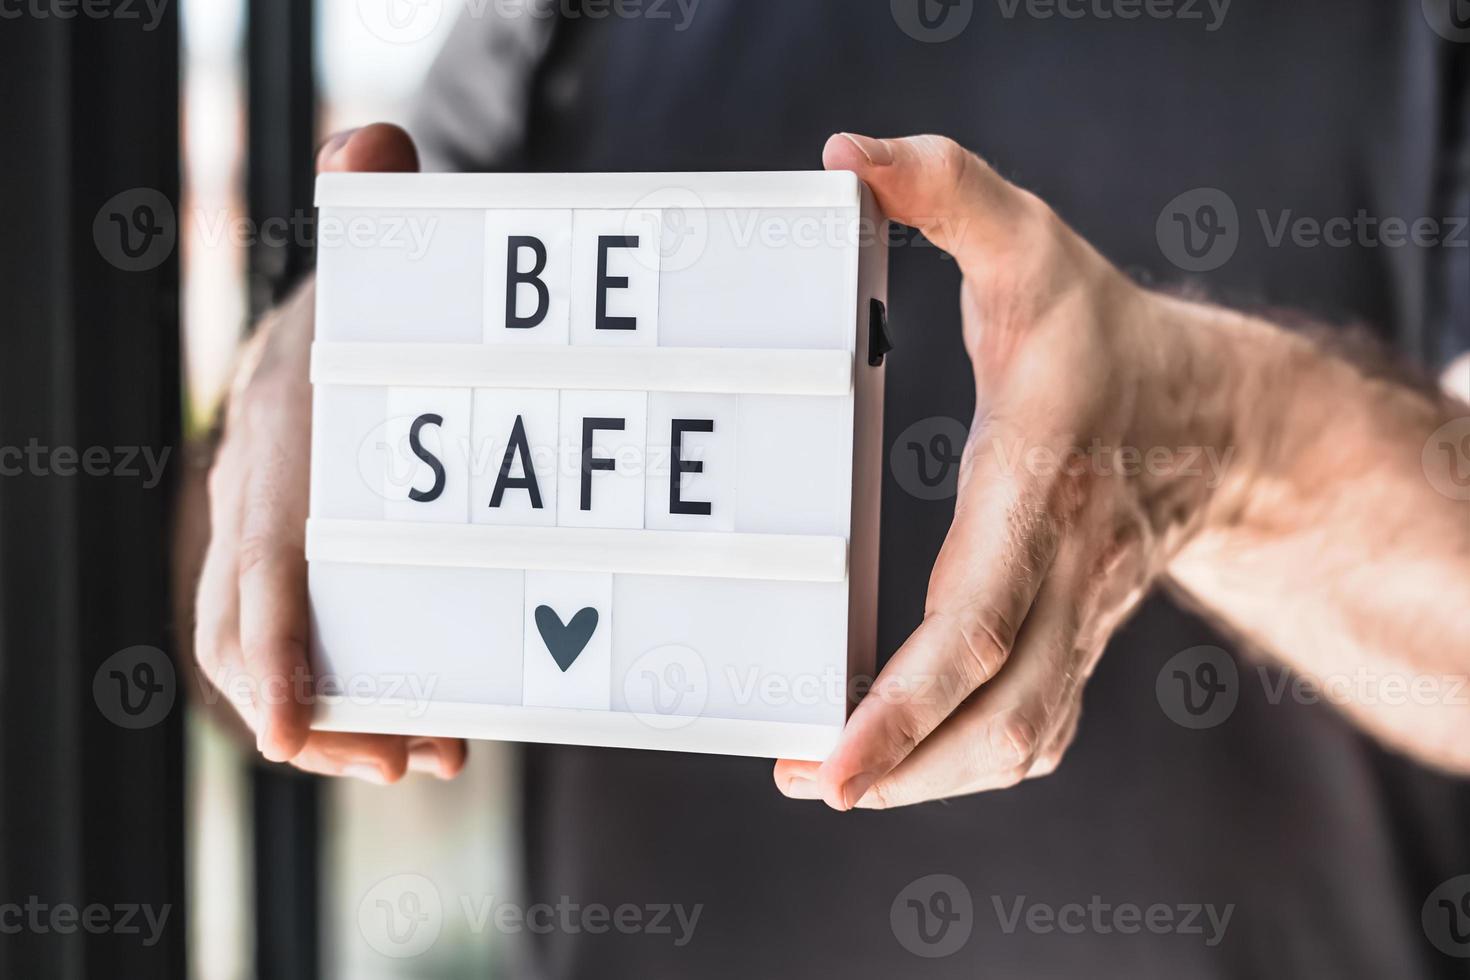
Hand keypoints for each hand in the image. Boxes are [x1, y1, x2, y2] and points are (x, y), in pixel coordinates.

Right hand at [194, 123, 466, 782]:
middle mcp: (258, 506)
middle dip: (317, 715)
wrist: (334, 341)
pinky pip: (320, 655)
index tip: (297, 731)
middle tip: (401, 760)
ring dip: (350, 724)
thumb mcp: (371, 259)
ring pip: (282, 666)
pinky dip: (367, 701)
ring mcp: (277, 551)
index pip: (253, 558)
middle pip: (253, 641)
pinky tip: (433, 731)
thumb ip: (373, 200)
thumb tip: (373, 139)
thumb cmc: (363, 314)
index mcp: (275, 441)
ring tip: (426, 758)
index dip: (271, 647)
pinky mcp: (315, 578)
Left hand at [776, 133, 1234, 808]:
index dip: (904, 701)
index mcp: (1039, 484)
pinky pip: (1028, 731)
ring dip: (927, 780)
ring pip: (1019, 742)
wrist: (1215, 416)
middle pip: (1001, 716)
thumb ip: (944, 189)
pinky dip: (964, 763)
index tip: (832, 758)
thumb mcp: (1027, 241)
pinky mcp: (1073, 641)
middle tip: (807, 780)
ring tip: (833, 778)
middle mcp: (1064, 572)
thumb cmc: (1101, 333)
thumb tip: (843, 157)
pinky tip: (900, 761)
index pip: (975, 621)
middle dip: (904, 769)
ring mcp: (1076, 620)